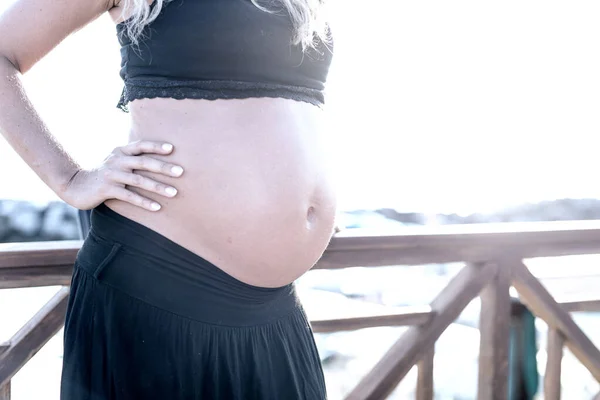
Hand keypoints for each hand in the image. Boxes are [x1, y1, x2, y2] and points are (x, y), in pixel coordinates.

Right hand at [61, 140, 183, 210]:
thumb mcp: (116, 161)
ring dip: (158, 187)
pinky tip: (157, 207)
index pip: (141, 146)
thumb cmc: (103, 174)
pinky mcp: (107, 190)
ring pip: (139, 180)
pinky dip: (144, 202)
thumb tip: (159, 157)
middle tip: (181, 172)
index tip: (172, 148)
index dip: (156, 146)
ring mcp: (111, 175)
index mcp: (121, 152)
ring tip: (174, 193)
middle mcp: (117, 161)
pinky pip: (129, 196)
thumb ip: (132, 158)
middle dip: (164, 167)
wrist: (75, 185)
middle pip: (144, 162)